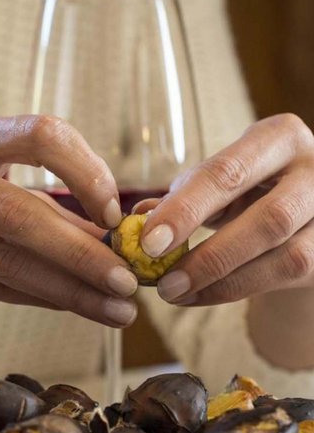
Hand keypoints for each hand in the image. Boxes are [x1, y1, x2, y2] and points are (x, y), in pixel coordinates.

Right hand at [0, 114, 137, 326]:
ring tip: (116, 308)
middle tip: (131, 282)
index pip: (41, 134)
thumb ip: (40, 198)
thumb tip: (117, 240)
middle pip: (22, 213)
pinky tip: (72, 307)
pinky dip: (36, 299)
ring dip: (69, 289)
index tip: (118, 215)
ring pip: (6, 260)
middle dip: (85, 253)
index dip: (88, 171)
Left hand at [136, 114, 313, 305]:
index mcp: (280, 138)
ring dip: (223, 280)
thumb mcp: (220, 182)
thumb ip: (182, 196)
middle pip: (268, 217)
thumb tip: (135, 219)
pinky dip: (236, 289)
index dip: (186, 209)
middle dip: (211, 253)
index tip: (148, 241)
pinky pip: (287, 276)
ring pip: (285, 255)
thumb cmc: (251, 189)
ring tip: (175, 292)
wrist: (305, 212)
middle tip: (163, 280)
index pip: (229, 172)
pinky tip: (199, 295)